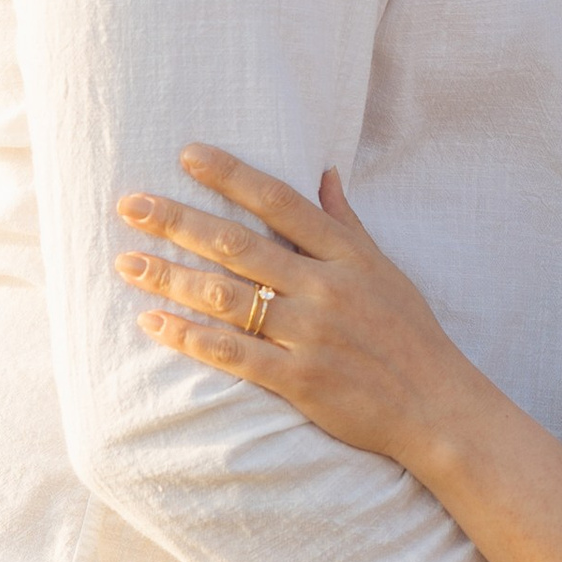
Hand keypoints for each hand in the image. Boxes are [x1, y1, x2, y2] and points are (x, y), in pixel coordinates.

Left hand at [116, 150, 467, 467]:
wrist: (435, 406)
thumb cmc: (409, 334)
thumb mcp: (385, 268)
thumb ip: (346, 222)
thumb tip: (324, 172)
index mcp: (346, 255)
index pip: (280, 202)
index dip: (232, 175)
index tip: (187, 155)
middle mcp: (325, 288)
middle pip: (239, 245)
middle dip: (179, 221)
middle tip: (129, 204)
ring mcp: (311, 334)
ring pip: (226, 297)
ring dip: (171, 278)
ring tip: (126, 261)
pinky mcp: (299, 379)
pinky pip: (232, 354)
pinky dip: (189, 337)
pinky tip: (153, 323)